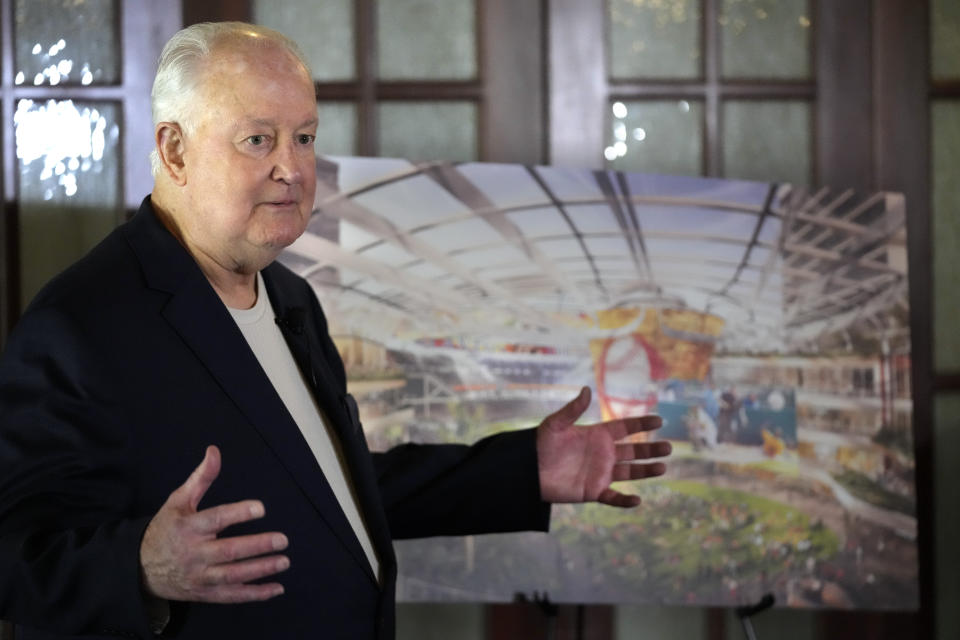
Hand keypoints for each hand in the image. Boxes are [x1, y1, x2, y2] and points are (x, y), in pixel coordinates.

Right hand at [140, 446, 289, 602]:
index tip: (261, 508)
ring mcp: (199, 576)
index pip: (216, 519)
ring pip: (232, 575)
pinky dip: (255, 594)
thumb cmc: (166, 529)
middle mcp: (194, 554)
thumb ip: (201, 477)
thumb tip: (215, 450)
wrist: (140, 569)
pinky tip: (277, 588)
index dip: (239, 514)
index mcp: (189, 527)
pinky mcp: (204, 594)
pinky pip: (232, 596)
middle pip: (228, 551)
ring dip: (260, 570)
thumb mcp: (178, 500)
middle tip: (282, 540)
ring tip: (284, 561)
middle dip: (257, 546)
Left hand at [536, 386, 670, 507]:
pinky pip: (613, 497)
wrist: (528, 470)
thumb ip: (573, 409)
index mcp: (597, 435)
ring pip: (630, 472)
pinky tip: (637, 500)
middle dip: (651, 449)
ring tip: (663, 468)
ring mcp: (600, 473)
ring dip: (646, 471)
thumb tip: (587, 389)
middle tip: (669, 447)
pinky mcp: (593, 491)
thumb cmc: (539, 444)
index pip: (625, 428)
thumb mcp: (555, 424)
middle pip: (633, 451)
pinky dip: (625, 500)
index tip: (659, 421)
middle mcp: (603, 454)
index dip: (641, 425)